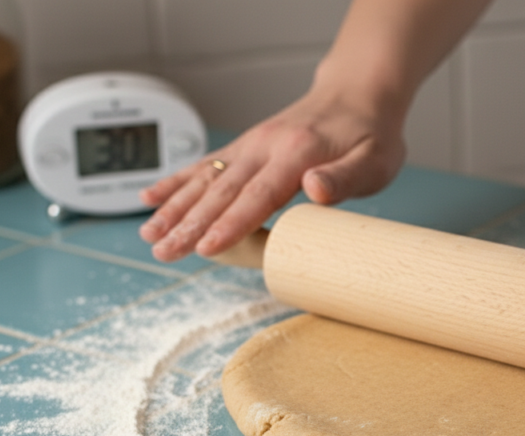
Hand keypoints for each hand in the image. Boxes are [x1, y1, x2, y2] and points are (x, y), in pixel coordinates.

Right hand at [139, 88, 406, 261]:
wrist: (358, 94)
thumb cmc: (371, 134)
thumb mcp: (374, 160)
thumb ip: (345, 177)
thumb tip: (315, 189)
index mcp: (297, 152)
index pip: (258, 194)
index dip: (231, 223)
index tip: (206, 247)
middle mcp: (266, 145)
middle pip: (222, 190)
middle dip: (190, 223)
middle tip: (163, 252)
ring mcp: (251, 145)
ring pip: (205, 178)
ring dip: (175, 207)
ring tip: (149, 235)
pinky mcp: (245, 147)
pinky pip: (205, 165)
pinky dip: (176, 181)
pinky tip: (151, 198)